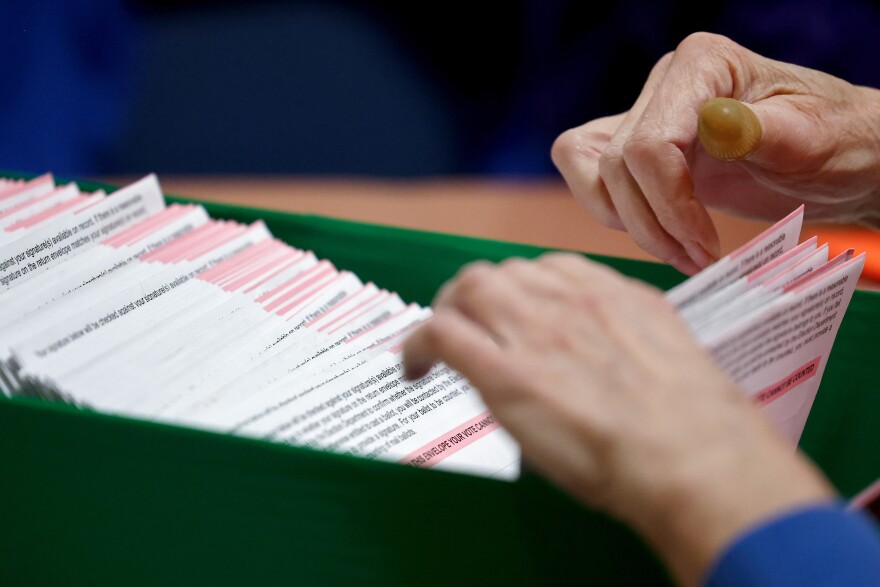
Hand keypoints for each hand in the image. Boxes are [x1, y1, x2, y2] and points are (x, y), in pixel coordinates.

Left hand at [402, 254, 832, 585]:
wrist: (693, 458)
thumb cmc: (699, 426)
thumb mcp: (671, 356)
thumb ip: (628, 340)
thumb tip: (600, 357)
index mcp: (612, 294)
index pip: (549, 270)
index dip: (522, 292)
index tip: (514, 314)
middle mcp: (568, 299)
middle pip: (503, 273)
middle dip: (479, 296)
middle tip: (469, 327)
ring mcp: (534, 331)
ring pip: (468, 289)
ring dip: (451, 311)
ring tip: (439, 345)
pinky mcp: (504, 373)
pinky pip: (441, 334)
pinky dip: (418, 344)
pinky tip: (414, 367)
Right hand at [551, 32, 879, 274]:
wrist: (838, 158)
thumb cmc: (837, 143)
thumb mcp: (815, 139)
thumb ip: (762, 130)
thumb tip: (712, 126)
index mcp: (704, 64)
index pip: (649, 142)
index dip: (668, 203)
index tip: (706, 247)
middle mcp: (665, 82)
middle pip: (614, 164)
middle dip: (653, 223)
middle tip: (700, 260)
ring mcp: (646, 113)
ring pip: (590, 173)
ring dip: (631, 224)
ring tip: (683, 252)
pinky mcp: (637, 148)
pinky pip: (590, 180)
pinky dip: (617, 216)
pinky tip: (663, 234)